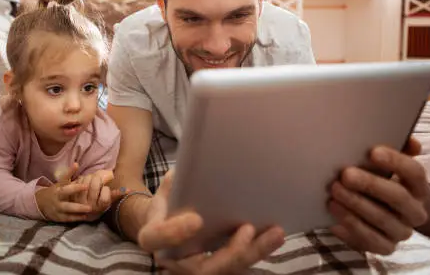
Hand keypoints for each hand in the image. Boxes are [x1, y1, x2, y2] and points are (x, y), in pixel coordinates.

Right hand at [35, 163, 91, 221]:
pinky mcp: (58, 218)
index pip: (67, 190)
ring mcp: (57, 211)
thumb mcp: (61, 182)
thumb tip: (76, 163)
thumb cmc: (56, 190)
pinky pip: (68, 219)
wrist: (41, 202)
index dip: (76, 188)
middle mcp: (57, 202)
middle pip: (67, 205)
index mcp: (58, 192)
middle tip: (90, 207)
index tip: (86, 186)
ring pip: (68, 214)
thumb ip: (69, 173)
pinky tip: (85, 217)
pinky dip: (76, 218)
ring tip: (89, 211)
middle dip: (78, 206)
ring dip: (79, 213)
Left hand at [73, 170, 123, 220]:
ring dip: (90, 176)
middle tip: (99, 177)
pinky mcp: (71, 195)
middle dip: (98, 178)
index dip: (106, 190)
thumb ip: (116, 194)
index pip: (105, 197)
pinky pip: (76, 181)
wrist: (79, 210)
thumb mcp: (107, 201)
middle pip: (94, 186)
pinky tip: (80, 172)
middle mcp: (88, 206)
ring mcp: (78, 201)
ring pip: (86, 181)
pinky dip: (80, 176)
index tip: (106, 189)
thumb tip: (129, 189)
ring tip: (92, 178)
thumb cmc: (97, 203)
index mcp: (99, 208)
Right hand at [138, 169, 285, 273]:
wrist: (166, 222)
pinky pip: (237, 265)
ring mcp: (196, 267)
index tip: (197, 219)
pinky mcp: (217, 266)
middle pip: (202, 268)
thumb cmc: (169, 201)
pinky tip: (275, 235)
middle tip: (249, 229)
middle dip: (230, 252)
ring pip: (225, 269)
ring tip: (275, 233)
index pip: (157, 239)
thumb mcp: (166, 188)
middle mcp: (174, 260)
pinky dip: (257, 251)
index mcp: (153, 237)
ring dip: (253, 253)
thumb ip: (177, 183)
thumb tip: (196, 165)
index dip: (174, 233)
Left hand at [328, 136, 429, 254]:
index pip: (415, 172)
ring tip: (334, 193)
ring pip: (382, 219)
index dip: (396, 161)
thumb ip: (392, 150)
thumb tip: (410, 143)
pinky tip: (334, 217)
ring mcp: (401, 231)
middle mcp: (415, 211)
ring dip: (356, 205)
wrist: (361, 211)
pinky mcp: (385, 247)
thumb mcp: (380, 165)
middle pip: (398, 196)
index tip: (372, 152)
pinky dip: (351, 227)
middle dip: (370, 184)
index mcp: (418, 187)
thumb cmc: (372, 181)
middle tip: (345, 175)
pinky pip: (369, 240)